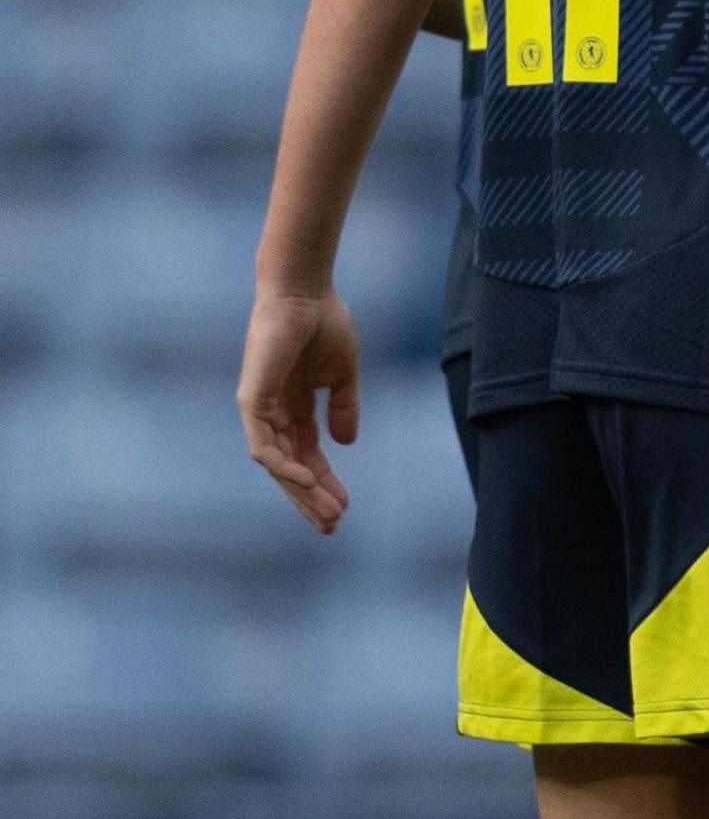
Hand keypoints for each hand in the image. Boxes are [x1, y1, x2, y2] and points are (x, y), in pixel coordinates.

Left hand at [239, 288, 361, 532]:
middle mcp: (273, 415)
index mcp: (295, 408)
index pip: (308, 456)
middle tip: (333, 525)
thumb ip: (343, 407)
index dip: (326, 483)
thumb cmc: (324, 323)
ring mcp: (259, 411)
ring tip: (327, 511)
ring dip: (301, 490)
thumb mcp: (342, 374)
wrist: (305, 293)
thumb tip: (346, 443)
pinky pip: (263, 445)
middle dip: (311, 498)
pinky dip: (282, 466)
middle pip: (291, 468)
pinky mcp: (251, 401)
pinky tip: (304, 481)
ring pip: (277, 464)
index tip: (345, 507)